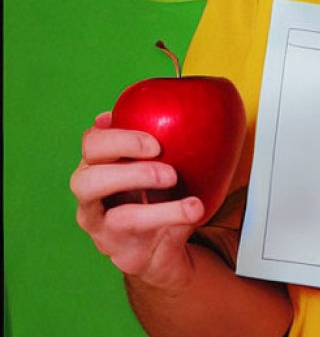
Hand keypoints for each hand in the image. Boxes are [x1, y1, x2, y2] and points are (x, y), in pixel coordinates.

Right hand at [70, 112, 204, 290]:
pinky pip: (143, 236)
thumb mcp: (162, 164)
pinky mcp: (124, 254)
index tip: (153, 138)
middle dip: (125, 164)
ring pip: (114, 215)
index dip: (118, 137)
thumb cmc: (161, 197)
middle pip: (86, 179)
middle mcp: (92, 201)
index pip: (92, 145)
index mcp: (100, 169)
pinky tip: (194, 208)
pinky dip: (171, 217)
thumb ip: (158, 138)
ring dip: (147, 193)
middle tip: (162, 159)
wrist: (167, 250)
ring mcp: (104, 230)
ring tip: (177, 181)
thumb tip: (170, 103)